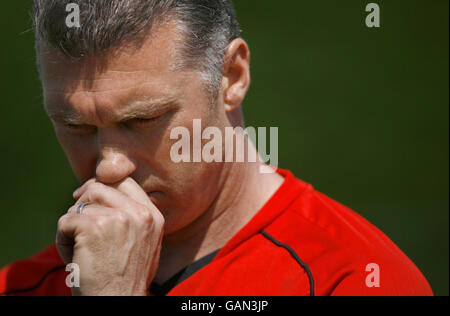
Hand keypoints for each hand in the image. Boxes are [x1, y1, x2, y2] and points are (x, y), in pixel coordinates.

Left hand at [56, 177, 164, 295]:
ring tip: (79, 249)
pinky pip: (65, 221)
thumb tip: (104, 191)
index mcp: (153, 216)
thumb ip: (133, 218)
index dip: (104, 185)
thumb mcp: (143, 243)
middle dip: (83, 199)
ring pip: (80, 204)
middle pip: (101, 186)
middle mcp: (139, 213)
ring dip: (73, 225)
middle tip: (74, 217)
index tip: (88, 195)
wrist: (118, 303)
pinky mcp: (92, 226)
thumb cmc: (125, 279)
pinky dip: (62, 239)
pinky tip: (73, 258)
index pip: (125, 182)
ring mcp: (117, 218)